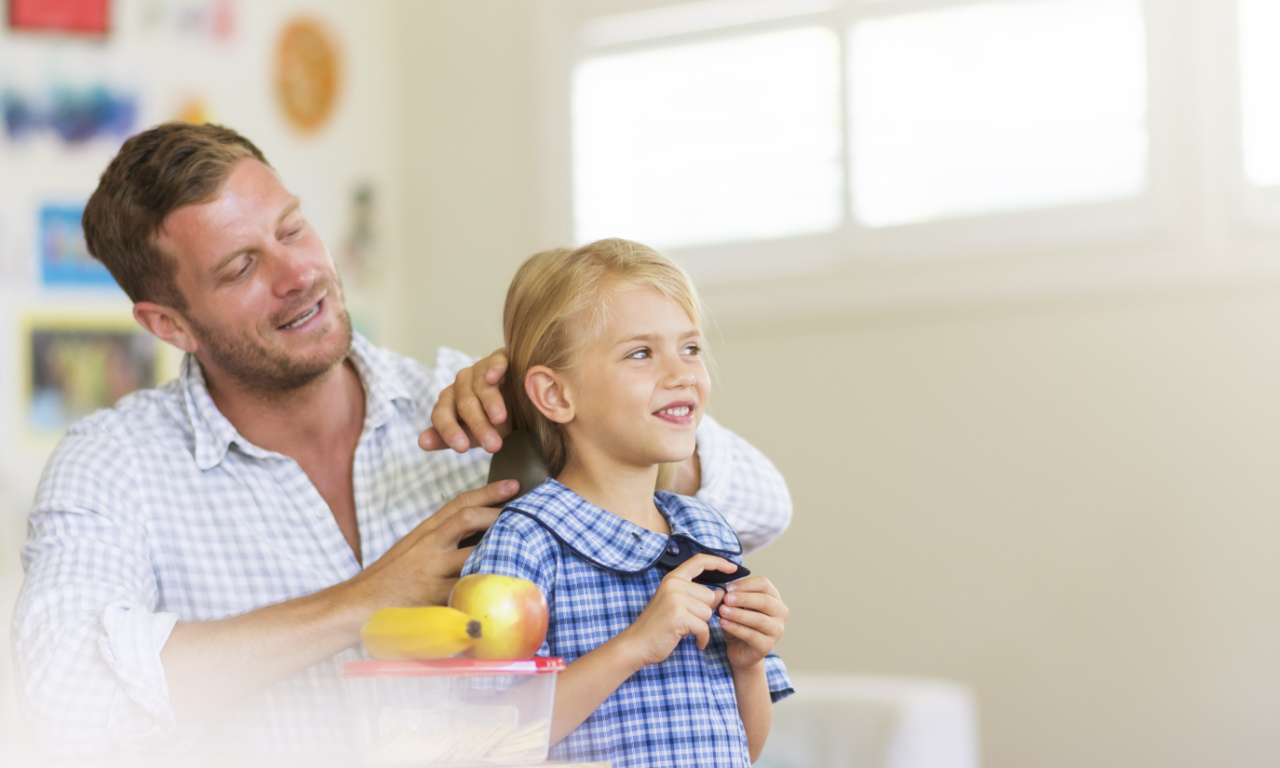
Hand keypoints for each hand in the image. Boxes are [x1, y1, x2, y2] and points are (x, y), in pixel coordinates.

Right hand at [350, 479, 517, 608]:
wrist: (358, 604)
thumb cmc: (392, 577)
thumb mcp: (413, 548)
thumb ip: (441, 538)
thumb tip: (478, 529)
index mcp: (426, 532)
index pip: (459, 503)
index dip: (488, 491)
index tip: (513, 484)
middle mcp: (428, 546)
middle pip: (468, 519)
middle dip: (499, 513)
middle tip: (529, 512)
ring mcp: (431, 571)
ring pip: (472, 552)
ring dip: (500, 547)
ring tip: (528, 545)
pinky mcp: (434, 597)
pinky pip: (467, 588)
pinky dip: (487, 585)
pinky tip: (508, 585)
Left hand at [419, 349, 510, 453]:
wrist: (519, 401)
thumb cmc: (491, 420)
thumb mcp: (471, 435)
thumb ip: (448, 439)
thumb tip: (422, 442)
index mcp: (449, 402)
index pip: (442, 414)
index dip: (449, 430)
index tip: (462, 448)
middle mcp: (461, 384)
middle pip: (465, 404)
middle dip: (479, 425)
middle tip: (493, 445)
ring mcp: (479, 370)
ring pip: (480, 386)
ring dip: (490, 402)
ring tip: (499, 419)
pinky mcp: (499, 358)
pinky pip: (496, 362)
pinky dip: (494, 368)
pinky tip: (493, 377)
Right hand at [616, 554, 737, 668]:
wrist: (637, 644)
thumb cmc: (658, 625)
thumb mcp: (677, 604)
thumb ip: (697, 596)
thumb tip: (722, 593)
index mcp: (673, 578)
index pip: (699, 561)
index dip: (719, 562)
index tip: (733, 568)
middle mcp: (674, 584)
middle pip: (710, 596)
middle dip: (704, 613)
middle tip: (687, 621)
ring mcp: (675, 599)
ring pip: (708, 612)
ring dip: (700, 626)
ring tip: (684, 629)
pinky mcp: (678, 616)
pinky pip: (704, 627)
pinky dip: (702, 638)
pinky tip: (694, 642)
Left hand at [718, 576, 787, 670]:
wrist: (740, 651)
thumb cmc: (741, 624)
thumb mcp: (738, 607)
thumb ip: (734, 598)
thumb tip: (723, 592)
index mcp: (774, 598)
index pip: (764, 584)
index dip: (746, 584)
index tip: (728, 588)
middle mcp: (780, 613)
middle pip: (765, 601)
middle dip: (743, 598)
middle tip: (726, 598)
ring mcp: (776, 631)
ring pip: (759, 619)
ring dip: (739, 614)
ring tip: (722, 611)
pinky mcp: (767, 646)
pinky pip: (751, 635)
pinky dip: (736, 628)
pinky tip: (723, 623)